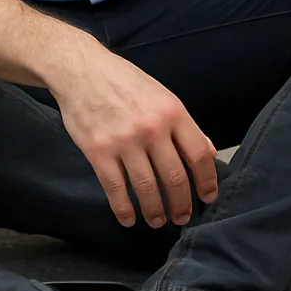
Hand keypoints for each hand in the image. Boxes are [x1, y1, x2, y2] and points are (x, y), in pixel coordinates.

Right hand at [53, 49, 217, 227]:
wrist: (82, 70)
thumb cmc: (125, 82)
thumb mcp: (162, 95)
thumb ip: (184, 125)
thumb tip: (208, 151)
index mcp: (172, 112)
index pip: (199, 155)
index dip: (206, 181)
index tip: (208, 197)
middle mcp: (152, 127)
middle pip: (175, 177)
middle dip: (182, 204)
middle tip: (183, 217)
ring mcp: (124, 140)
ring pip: (146, 188)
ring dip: (155, 211)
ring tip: (158, 220)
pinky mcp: (98, 151)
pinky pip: (115, 188)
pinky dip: (123, 209)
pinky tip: (128, 218)